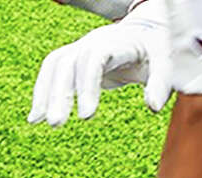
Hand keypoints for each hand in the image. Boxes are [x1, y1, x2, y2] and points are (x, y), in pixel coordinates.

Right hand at [29, 0, 171, 126]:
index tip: (86, 116)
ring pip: (54, 66)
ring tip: (37, 121)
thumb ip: (160, 83)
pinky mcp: (75, 59)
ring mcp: (80, 48)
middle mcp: (92, 42)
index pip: (93, 60)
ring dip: (44, 93)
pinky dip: (42, 92)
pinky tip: (36, 116)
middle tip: (56, 124)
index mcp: (115, 42)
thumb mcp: (165, 62)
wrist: (144, 29)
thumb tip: (153, 107)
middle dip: (59, 93)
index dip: (87, 85)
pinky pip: (52, 71)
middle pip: (67, 63)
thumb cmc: (155, 48)